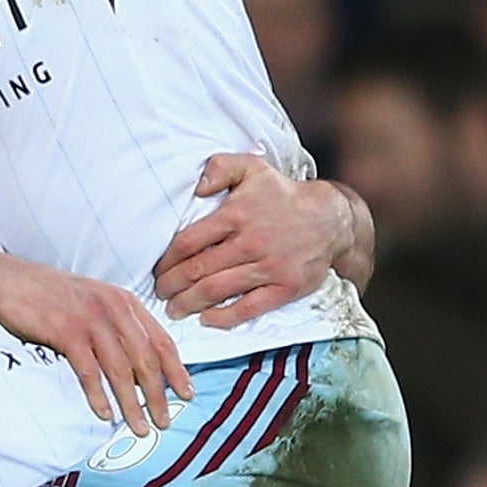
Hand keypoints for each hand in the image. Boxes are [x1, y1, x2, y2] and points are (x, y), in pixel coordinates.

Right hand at [0, 255, 192, 437]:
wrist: (9, 280)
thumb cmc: (52, 298)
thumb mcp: (93, 305)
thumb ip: (118, 328)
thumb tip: (141, 369)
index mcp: (125, 301)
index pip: (161, 339)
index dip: (177, 370)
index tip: (188, 394)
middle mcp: (113, 308)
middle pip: (146, 359)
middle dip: (158, 395)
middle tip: (164, 422)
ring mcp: (90, 319)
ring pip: (121, 370)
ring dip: (132, 404)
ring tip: (140, 427)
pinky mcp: (66, 331)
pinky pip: (89, 371)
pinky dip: (99, 396)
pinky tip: (105, 414)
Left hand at [154, 156, 351, 327]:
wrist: (329, 219)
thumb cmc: (282, 194)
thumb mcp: (252, 167)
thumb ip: (220, 168)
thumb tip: (197, 187)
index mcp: (236, 214)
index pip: (189, 241)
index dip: (167, 259)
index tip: (157, 269)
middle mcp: (250, 242)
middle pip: (198, 269)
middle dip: (172, 285)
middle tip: (159, 293)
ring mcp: (268, 266)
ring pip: (218, 290)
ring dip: (190, 303)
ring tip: (174, 309)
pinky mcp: (285, 287)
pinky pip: (249, 307)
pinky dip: (225, 317)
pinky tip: (207, 319)